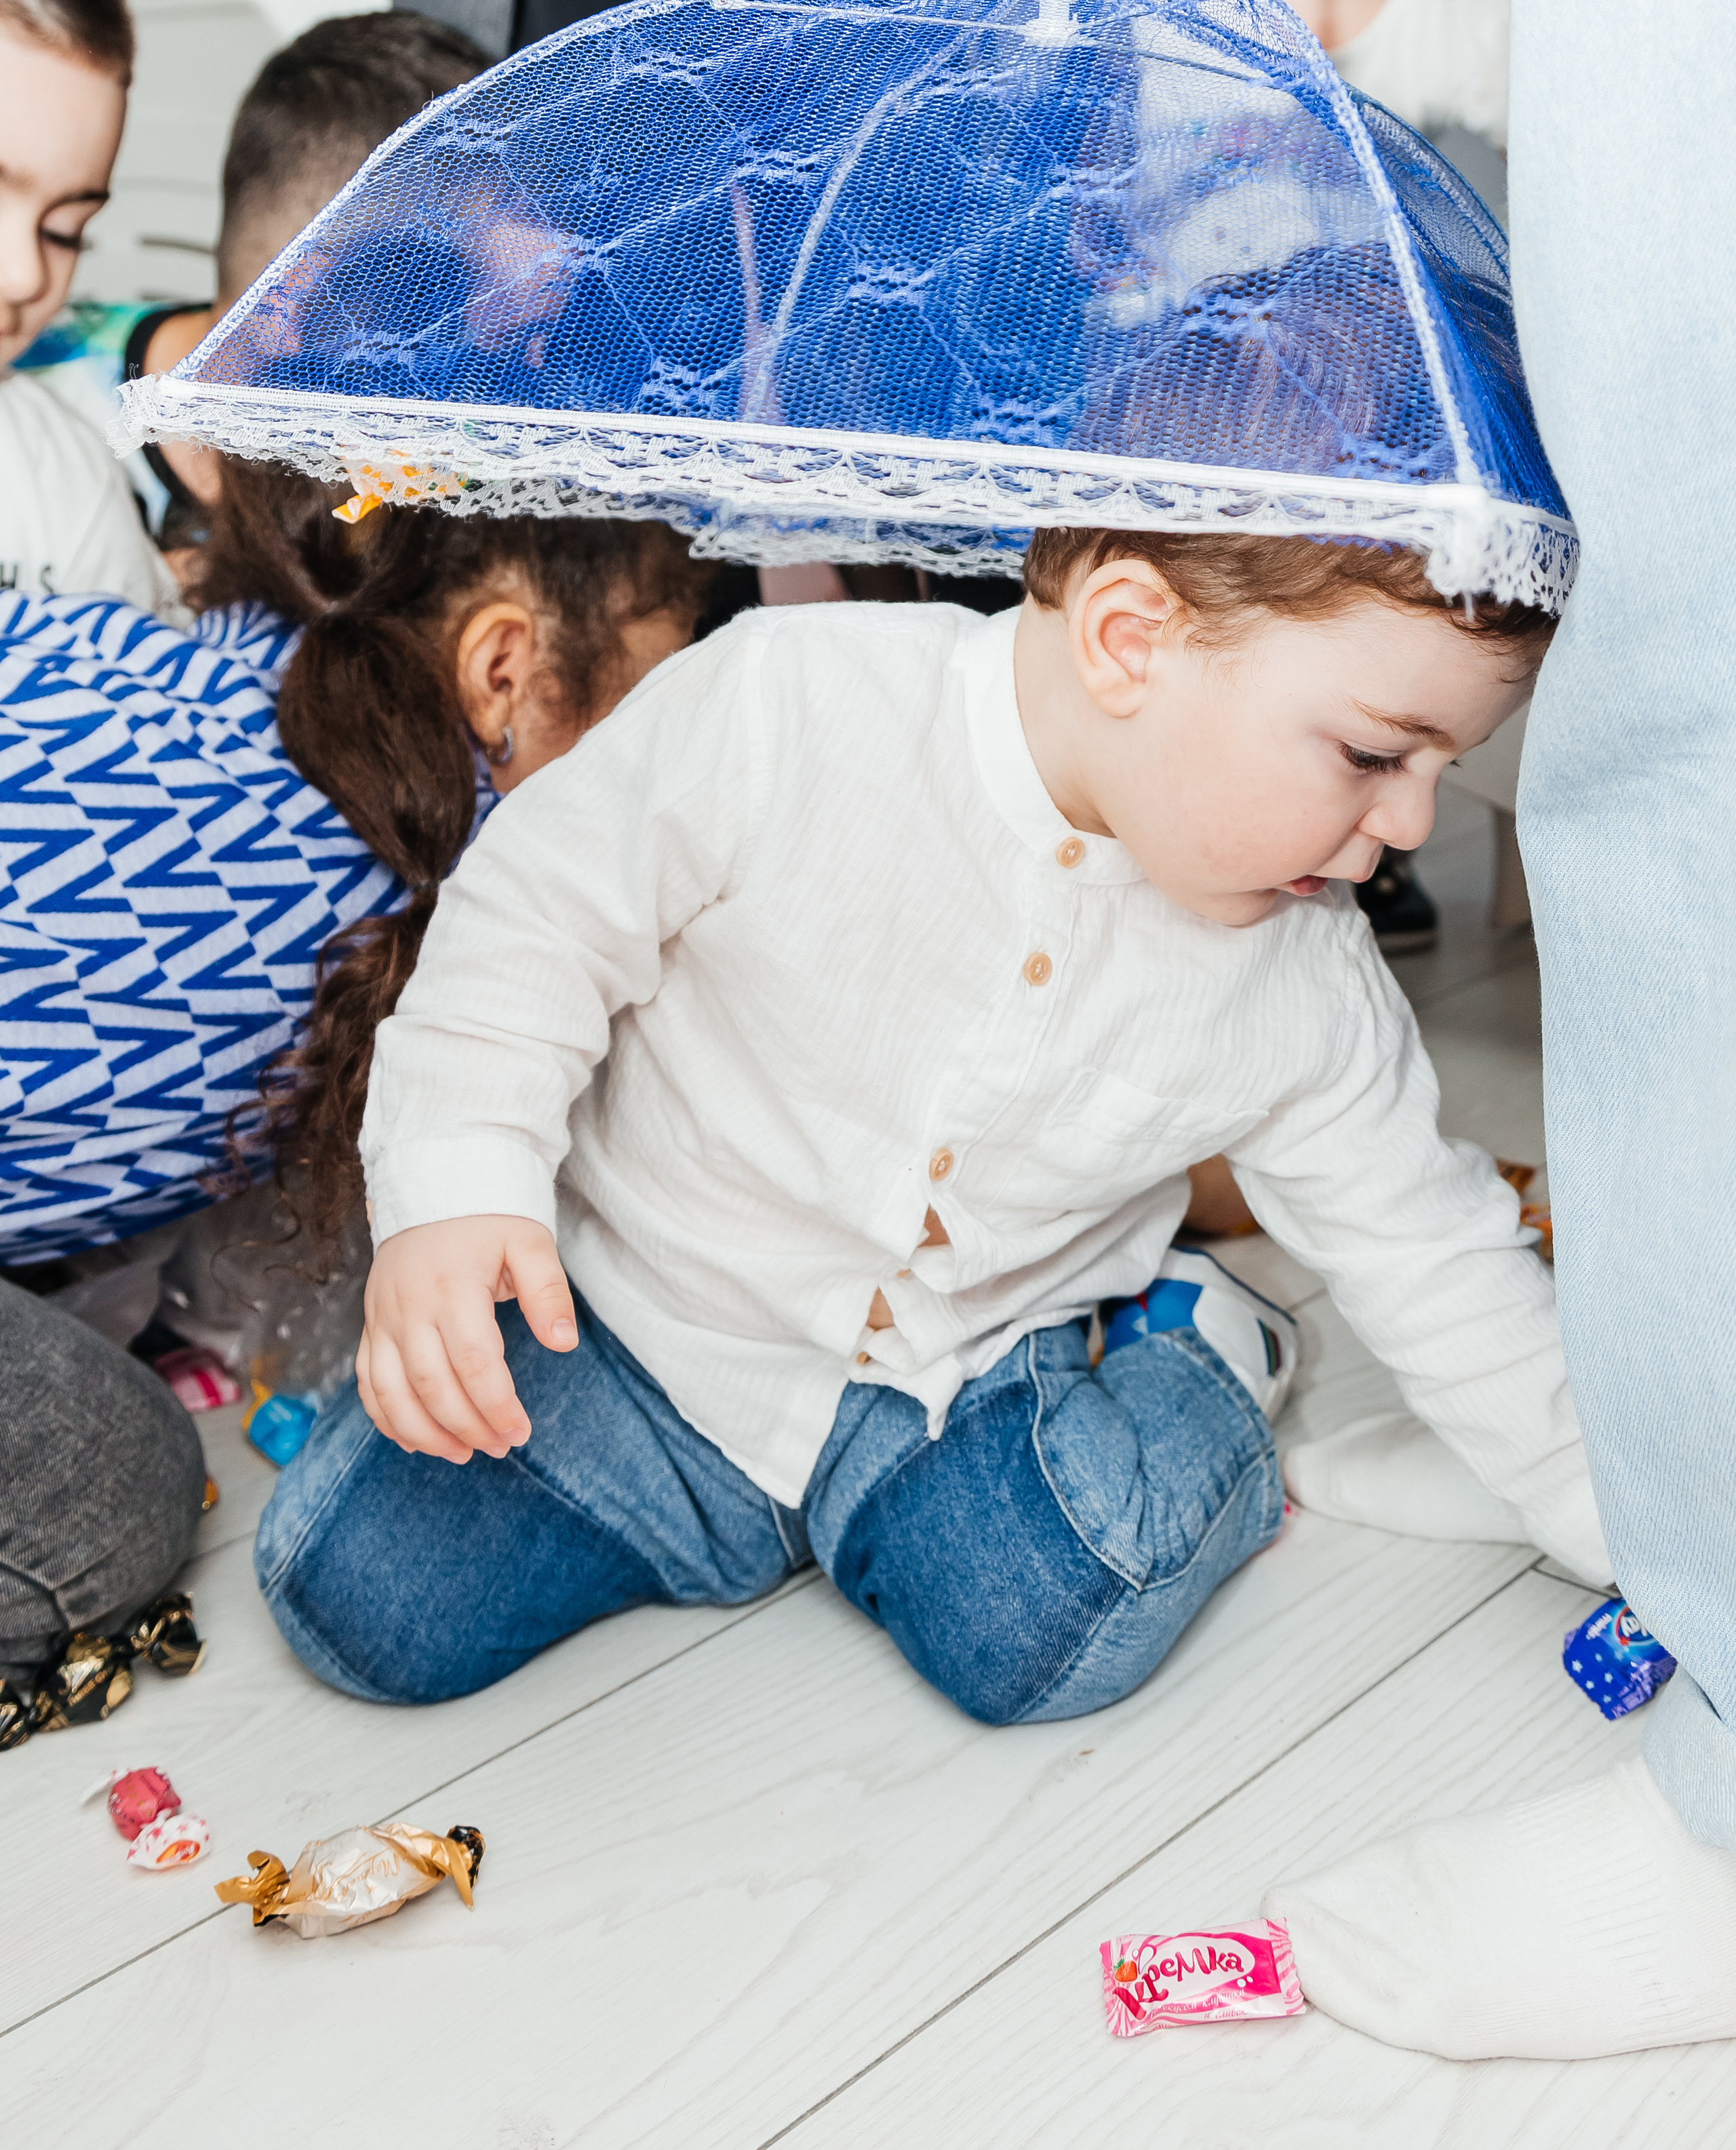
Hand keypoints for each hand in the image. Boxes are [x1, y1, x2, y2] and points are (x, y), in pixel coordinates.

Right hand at [355, 1215, 576, 1463]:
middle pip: (433, 1385)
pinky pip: (367, 1382)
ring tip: (462, 1454)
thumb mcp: (530, 1243)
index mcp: (453, 1287)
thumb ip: (548, 1292)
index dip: (497, 1405)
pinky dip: (387, 1418)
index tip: (522, 1432)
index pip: (475, 1362)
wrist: (431, 1187)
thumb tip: (564, 1343)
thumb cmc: (488, 1219)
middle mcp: (409, 1307)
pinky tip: (417, 1441)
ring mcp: (382, 1318)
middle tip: (502, 1447)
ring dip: (425, 1433)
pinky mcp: (370, 1325)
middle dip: (468, 1427)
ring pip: (392, 1392)